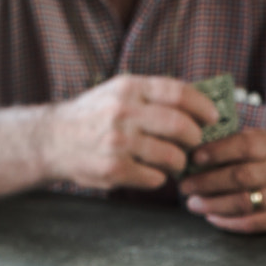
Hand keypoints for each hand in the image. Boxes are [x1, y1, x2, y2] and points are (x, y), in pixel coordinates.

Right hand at [42, 74, 215, 190]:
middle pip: (181, 126)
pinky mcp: (115, 170)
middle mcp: (124, 113)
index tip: (213, 117)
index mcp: (129, 88)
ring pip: (173, 156)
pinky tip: (151, 172)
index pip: (178, 93)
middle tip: (194, 143)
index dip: (203, 106)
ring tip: (174, 161)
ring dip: (180, 162)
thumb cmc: (92, 116)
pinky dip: (160, 177)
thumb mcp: (117, 92)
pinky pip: (156, 177)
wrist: (52, 140)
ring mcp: (119, 143)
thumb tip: (197, 103)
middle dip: (195, 138)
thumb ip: (151, 95)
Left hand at [180, 129, 265, 232]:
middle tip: (185, 186)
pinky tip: (211, 217)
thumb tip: (192, 145)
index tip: (193, 158)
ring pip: (244, 203)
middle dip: (207, 182)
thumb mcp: (259, 142)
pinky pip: (251, 223)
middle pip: (240, 177)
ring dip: (213, 205)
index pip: (244, 146)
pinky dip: (227, 222)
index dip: (217, 152)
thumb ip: (233, 141)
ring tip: (193, 204)